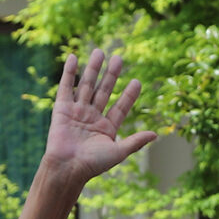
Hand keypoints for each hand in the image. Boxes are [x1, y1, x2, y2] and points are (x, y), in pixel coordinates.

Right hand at [40, 47, 154, 183]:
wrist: (67, 167)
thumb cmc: (93, 164)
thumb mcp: (118, 152)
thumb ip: (135, 141)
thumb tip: (156, 134)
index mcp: (107, 128)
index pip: (121, 107)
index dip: (129, 95)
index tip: (137, 81)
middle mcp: (92, 117)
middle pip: (104, 91)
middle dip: (111, 75)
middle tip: (119, 58)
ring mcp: (77, 112)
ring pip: (87, 86)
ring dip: (93, 69)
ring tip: (100, 51)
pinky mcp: (62, 109)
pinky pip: (66, 87)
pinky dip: (69, 73)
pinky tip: (73, 57)